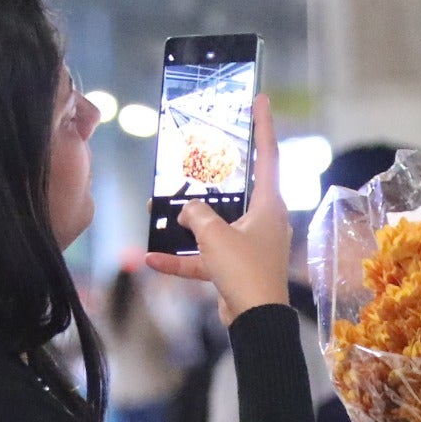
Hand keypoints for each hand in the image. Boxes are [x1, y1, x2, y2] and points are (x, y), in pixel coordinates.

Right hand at [145, 94, 289, 323]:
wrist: (255, 321)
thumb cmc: (246, 271)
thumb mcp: (215, 234)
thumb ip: (197, 214)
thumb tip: (188, 210)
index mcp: (269, 205)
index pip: (267, 156)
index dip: (263, 126)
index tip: (260, 100)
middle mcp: (263, 221)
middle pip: (236, 190)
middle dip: (213, 177)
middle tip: (200, 153)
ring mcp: (249, 246)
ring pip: (215, 226)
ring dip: (187, 224)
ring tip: (158, 210)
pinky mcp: (235, 269)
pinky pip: (204, 258)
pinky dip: (181, 260)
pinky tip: (151, 259)